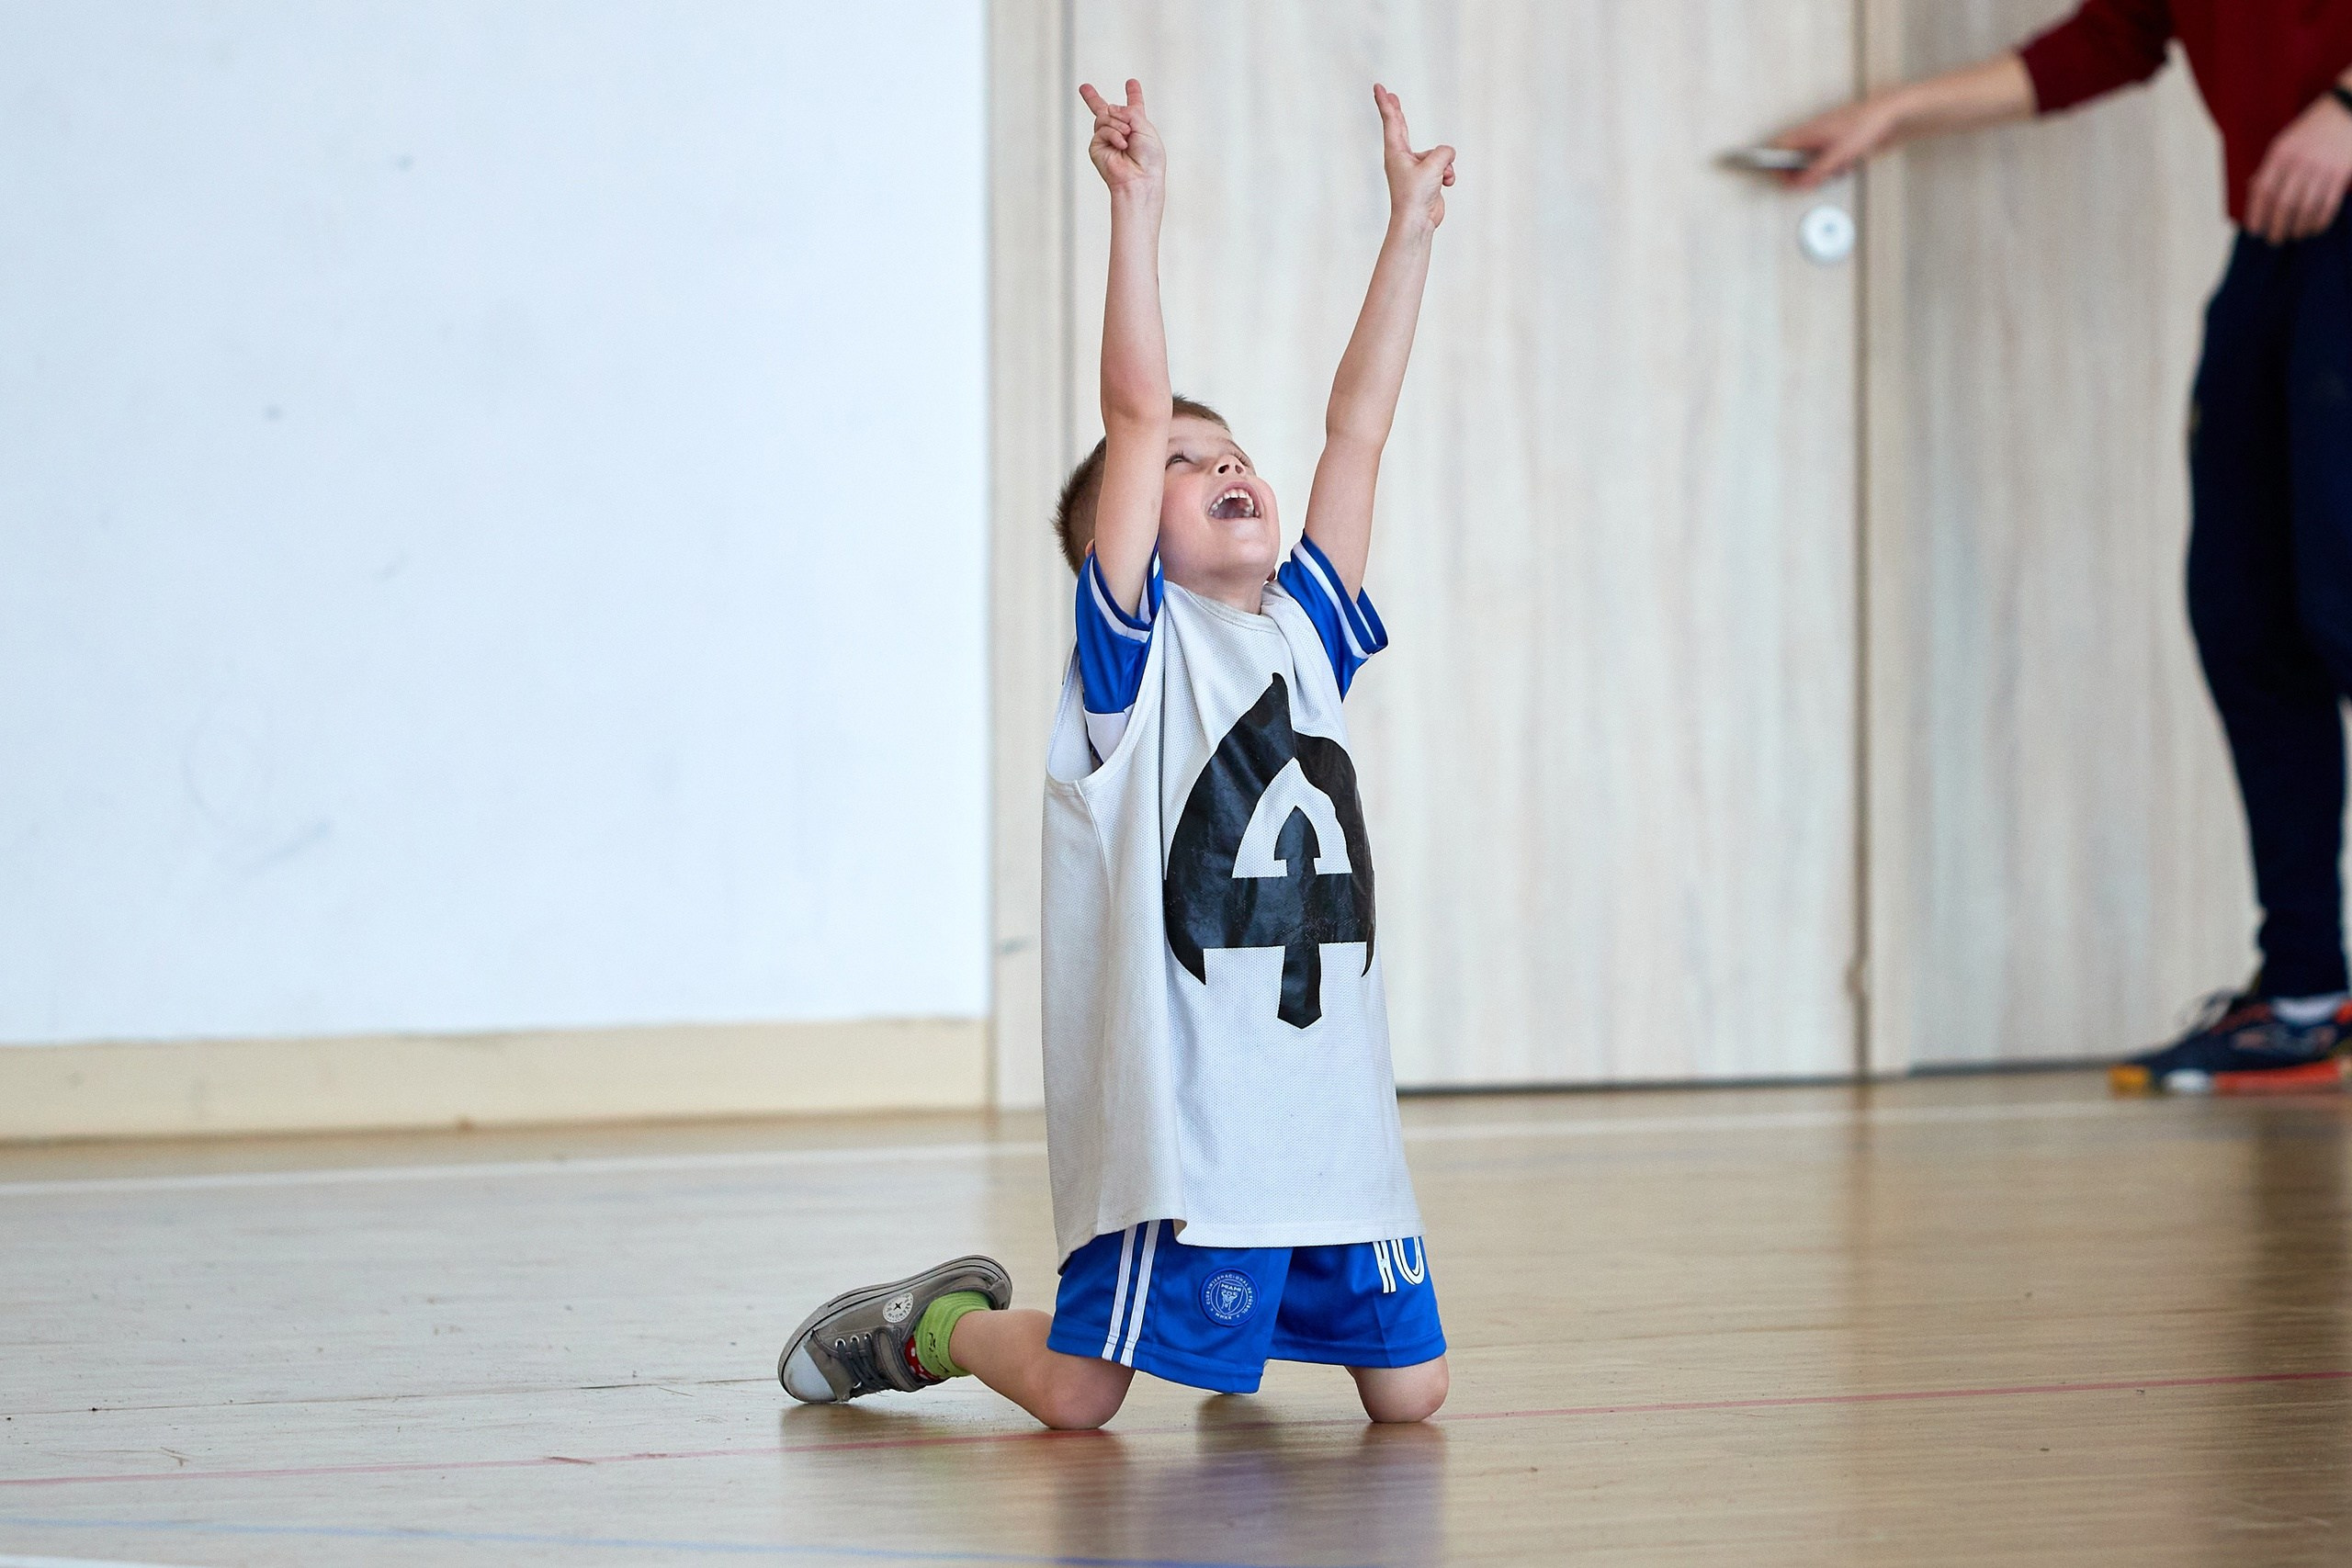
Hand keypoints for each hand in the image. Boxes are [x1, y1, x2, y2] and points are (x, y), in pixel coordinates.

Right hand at [1079, 79, 1163, 198]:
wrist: (1140, 179)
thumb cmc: (1148, 158)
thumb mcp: (1145, 127)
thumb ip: (1129, 111)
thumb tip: (1109, 107)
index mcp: (1137, 127)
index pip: (1133, 108)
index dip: (1133, 94)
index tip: (1131, 83)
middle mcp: (1121, 131)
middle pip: (1104, 110)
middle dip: (1092, 98)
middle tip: (1084, 87)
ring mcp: (1107, 139)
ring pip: (1105, 116)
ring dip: (1119, 124)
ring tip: (1128, 138)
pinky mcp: (1097, 147)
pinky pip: (1102, 129)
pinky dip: (1114, 134)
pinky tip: (1122, 145)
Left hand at [1375, 84, 1453, 233]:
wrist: (1418, 222)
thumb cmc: (1417, 194)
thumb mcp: (1433, 166)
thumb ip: (1444, 152)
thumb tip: (1448, 155)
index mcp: (1396, 152)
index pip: (1392, 120)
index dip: (1386, 103)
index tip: (1378, 87)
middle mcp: (1403, 158)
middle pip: (1401, 127)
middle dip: (1397, 111)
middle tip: (1391, 97)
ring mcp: (1415, 168)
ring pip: (1438, 154)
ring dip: (1444, 166)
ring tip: (1437, 180)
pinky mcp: (1427, 178)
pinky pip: (1444, 167)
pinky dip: (1448, 175)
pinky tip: (1445, 185)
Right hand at [1773, 91, 1904, 187]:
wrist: (1890, 114)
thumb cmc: (1865, 124)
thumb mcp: (1838, 154)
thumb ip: (1816, 172)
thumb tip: (1799, 184)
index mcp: (1809, 131)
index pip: (1780, 147)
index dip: (1776, 165)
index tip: (1782, 180)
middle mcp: (1814, 132)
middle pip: (1795, 156)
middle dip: (1801, 172)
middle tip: (1811, 181)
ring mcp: (1827, 136)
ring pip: (1812, 159)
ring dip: (1820, 170)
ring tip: (1834, 171)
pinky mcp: (1839, 141)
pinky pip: (1828, 159)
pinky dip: (1834, 166)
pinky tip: (1846, 165)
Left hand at [2245, 90, 2351, 244]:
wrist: (2348, 108)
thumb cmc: (2313, 127)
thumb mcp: (2285, 141)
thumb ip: (2271, 166)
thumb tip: (2253, 190)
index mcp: (2280, 153)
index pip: (2262, 191)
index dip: (2256, 214)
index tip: (2254, 231)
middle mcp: (2299, 162)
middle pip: (2283, 204)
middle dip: (2276, 227)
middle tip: (2274, 240)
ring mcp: (2321, 168)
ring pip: (2305, 208)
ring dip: (2298, 227)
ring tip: (2294, 236)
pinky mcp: (2341, 173)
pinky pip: (2328, 204)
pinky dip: (2319, 221)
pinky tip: (2314, 228)